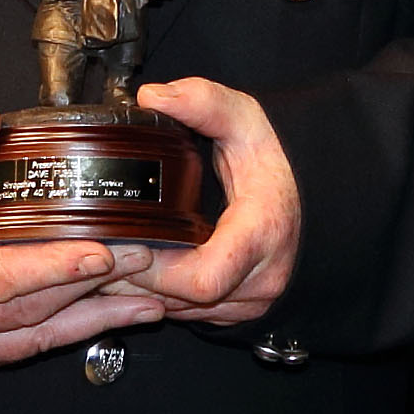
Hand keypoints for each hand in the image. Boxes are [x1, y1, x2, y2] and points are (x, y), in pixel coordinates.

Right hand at [0, 113, 163, 373]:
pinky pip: (42, 346)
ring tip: (152, 285)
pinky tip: (132, 314)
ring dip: (101, 310)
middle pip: (31, 305)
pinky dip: (90, 329)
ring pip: (43, 331)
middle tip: (144, 253)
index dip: (50, 267)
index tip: (98, 252)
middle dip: (92, 281)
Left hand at [126, 79, 301, 322]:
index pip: (201, 279)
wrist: (315, 193)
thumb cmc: (278, 161)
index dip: (154, 270)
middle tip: (98, 249)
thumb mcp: (247, 121)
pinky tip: (140, 270)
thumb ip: (204, 103)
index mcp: (262, 234)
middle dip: (133, 279)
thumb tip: (153, 97)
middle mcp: (261, 279)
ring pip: (180, 314)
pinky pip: (190, 316)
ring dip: (142, 293)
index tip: (128, 241)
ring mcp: (251, 301)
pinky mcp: (240, 311)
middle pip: (179, 301)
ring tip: (112, 258)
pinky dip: (160, 297)